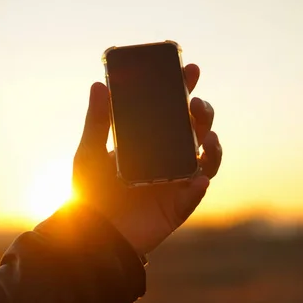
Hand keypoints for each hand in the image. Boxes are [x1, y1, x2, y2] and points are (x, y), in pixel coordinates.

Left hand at [72, 64, 222, 255]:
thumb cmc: (90, 192)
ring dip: (213, 145)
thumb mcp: (90, 152)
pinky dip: (200, 185)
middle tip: (195, 104)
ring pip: (208, 159)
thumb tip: (99, 84)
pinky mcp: (179, 205)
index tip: (189, 69)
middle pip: (196, 130)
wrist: (92, 233)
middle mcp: (168, 157)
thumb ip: (97, 120)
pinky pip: (197, 193)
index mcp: (151, 141)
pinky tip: (198, 178)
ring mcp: (177, 181)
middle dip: (203, 113)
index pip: (172, 111)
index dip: (184, 90)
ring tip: (206, 138)